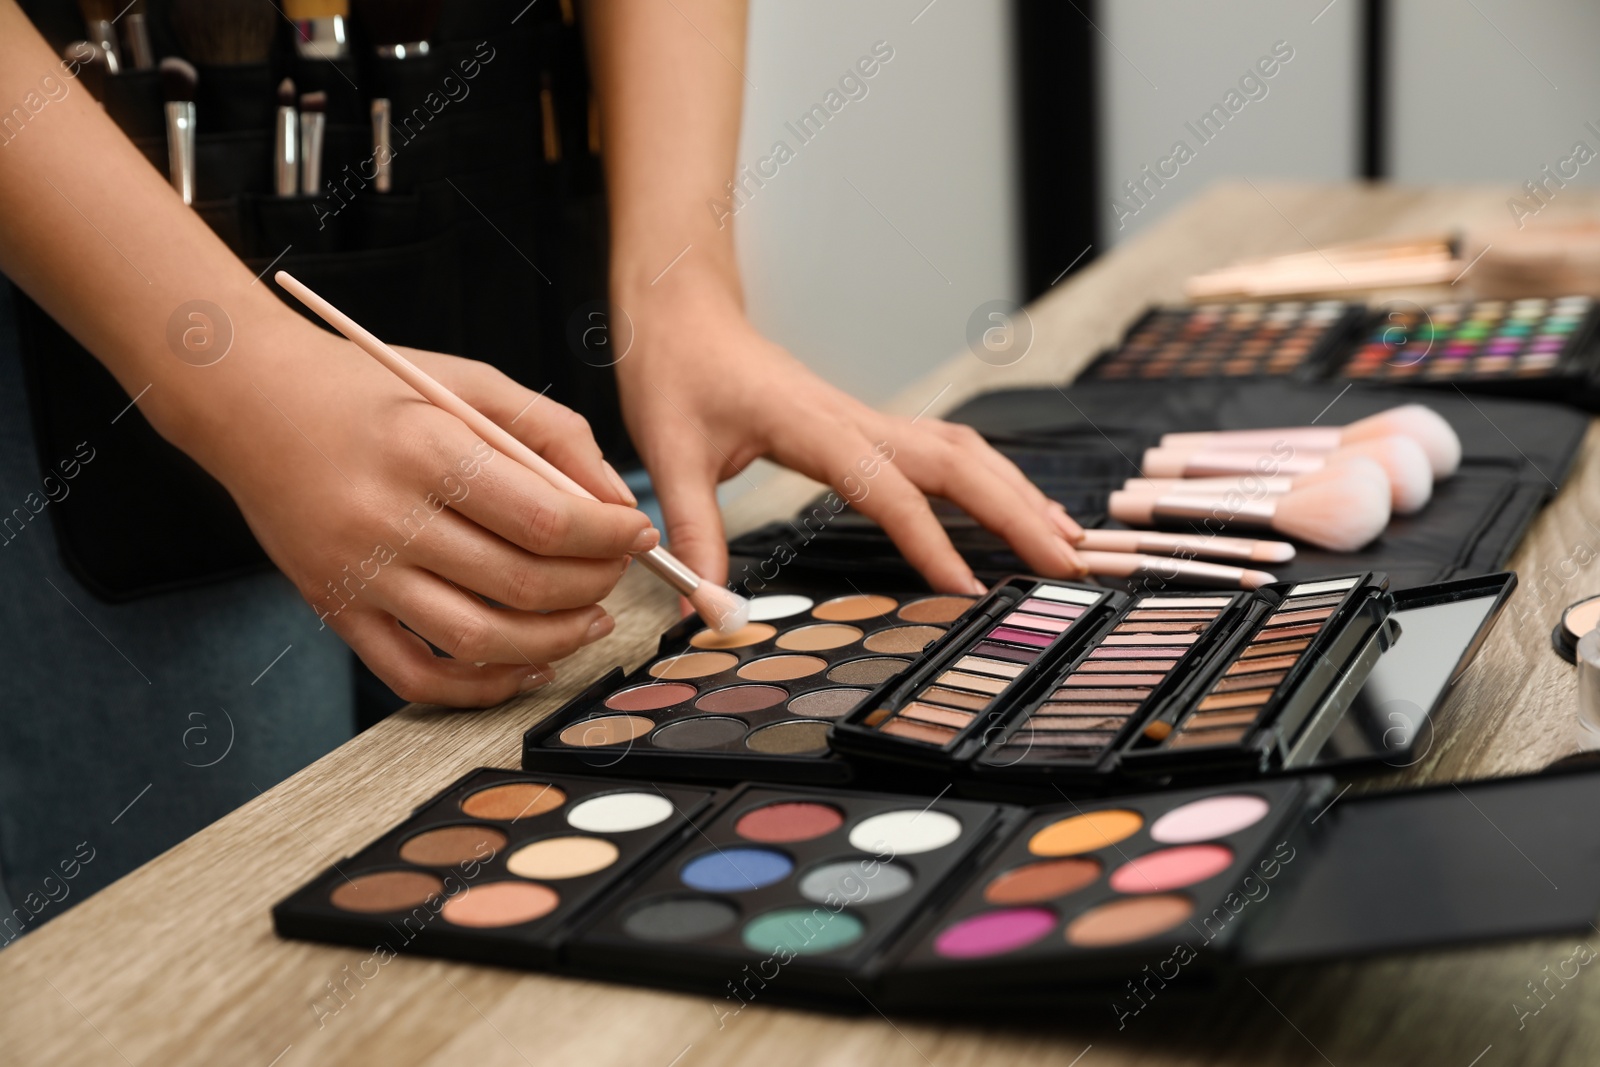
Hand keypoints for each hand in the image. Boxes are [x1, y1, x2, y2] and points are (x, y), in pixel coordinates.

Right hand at [169, 322, 651, 707]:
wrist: (248, 401)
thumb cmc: (368, 388)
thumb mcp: (467, 382)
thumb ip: (552, 432)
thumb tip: (616, 502)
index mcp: (427, 451)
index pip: (545, 518)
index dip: (609, 536)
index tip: (638, 534)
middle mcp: (389, 519)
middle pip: (522, 584)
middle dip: (594, 585)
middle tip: (616, 570)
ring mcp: (358, 575)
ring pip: (480, 640)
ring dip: (556, 641)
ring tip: (590, 618)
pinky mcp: (336, 611)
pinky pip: (416, 677)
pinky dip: (482, 685)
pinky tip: (528, 665)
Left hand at [613, 286, 1084, 593]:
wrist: (684, 309)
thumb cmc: (676, 370)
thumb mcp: (668, 455)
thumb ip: (695, 534)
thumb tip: (711, 610)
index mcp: (813, 425)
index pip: (887, 488)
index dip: (929, 540)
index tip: (965, 588)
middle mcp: (855, 418)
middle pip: (957, 463)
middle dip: (1015, 513)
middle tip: (1062, 565)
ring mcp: (868, 418)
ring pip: (964, 452)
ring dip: (1016, 493)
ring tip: (1062, 540)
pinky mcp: (867, 425)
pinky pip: (945, 451)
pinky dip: (990, 481)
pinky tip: (1014, 508)